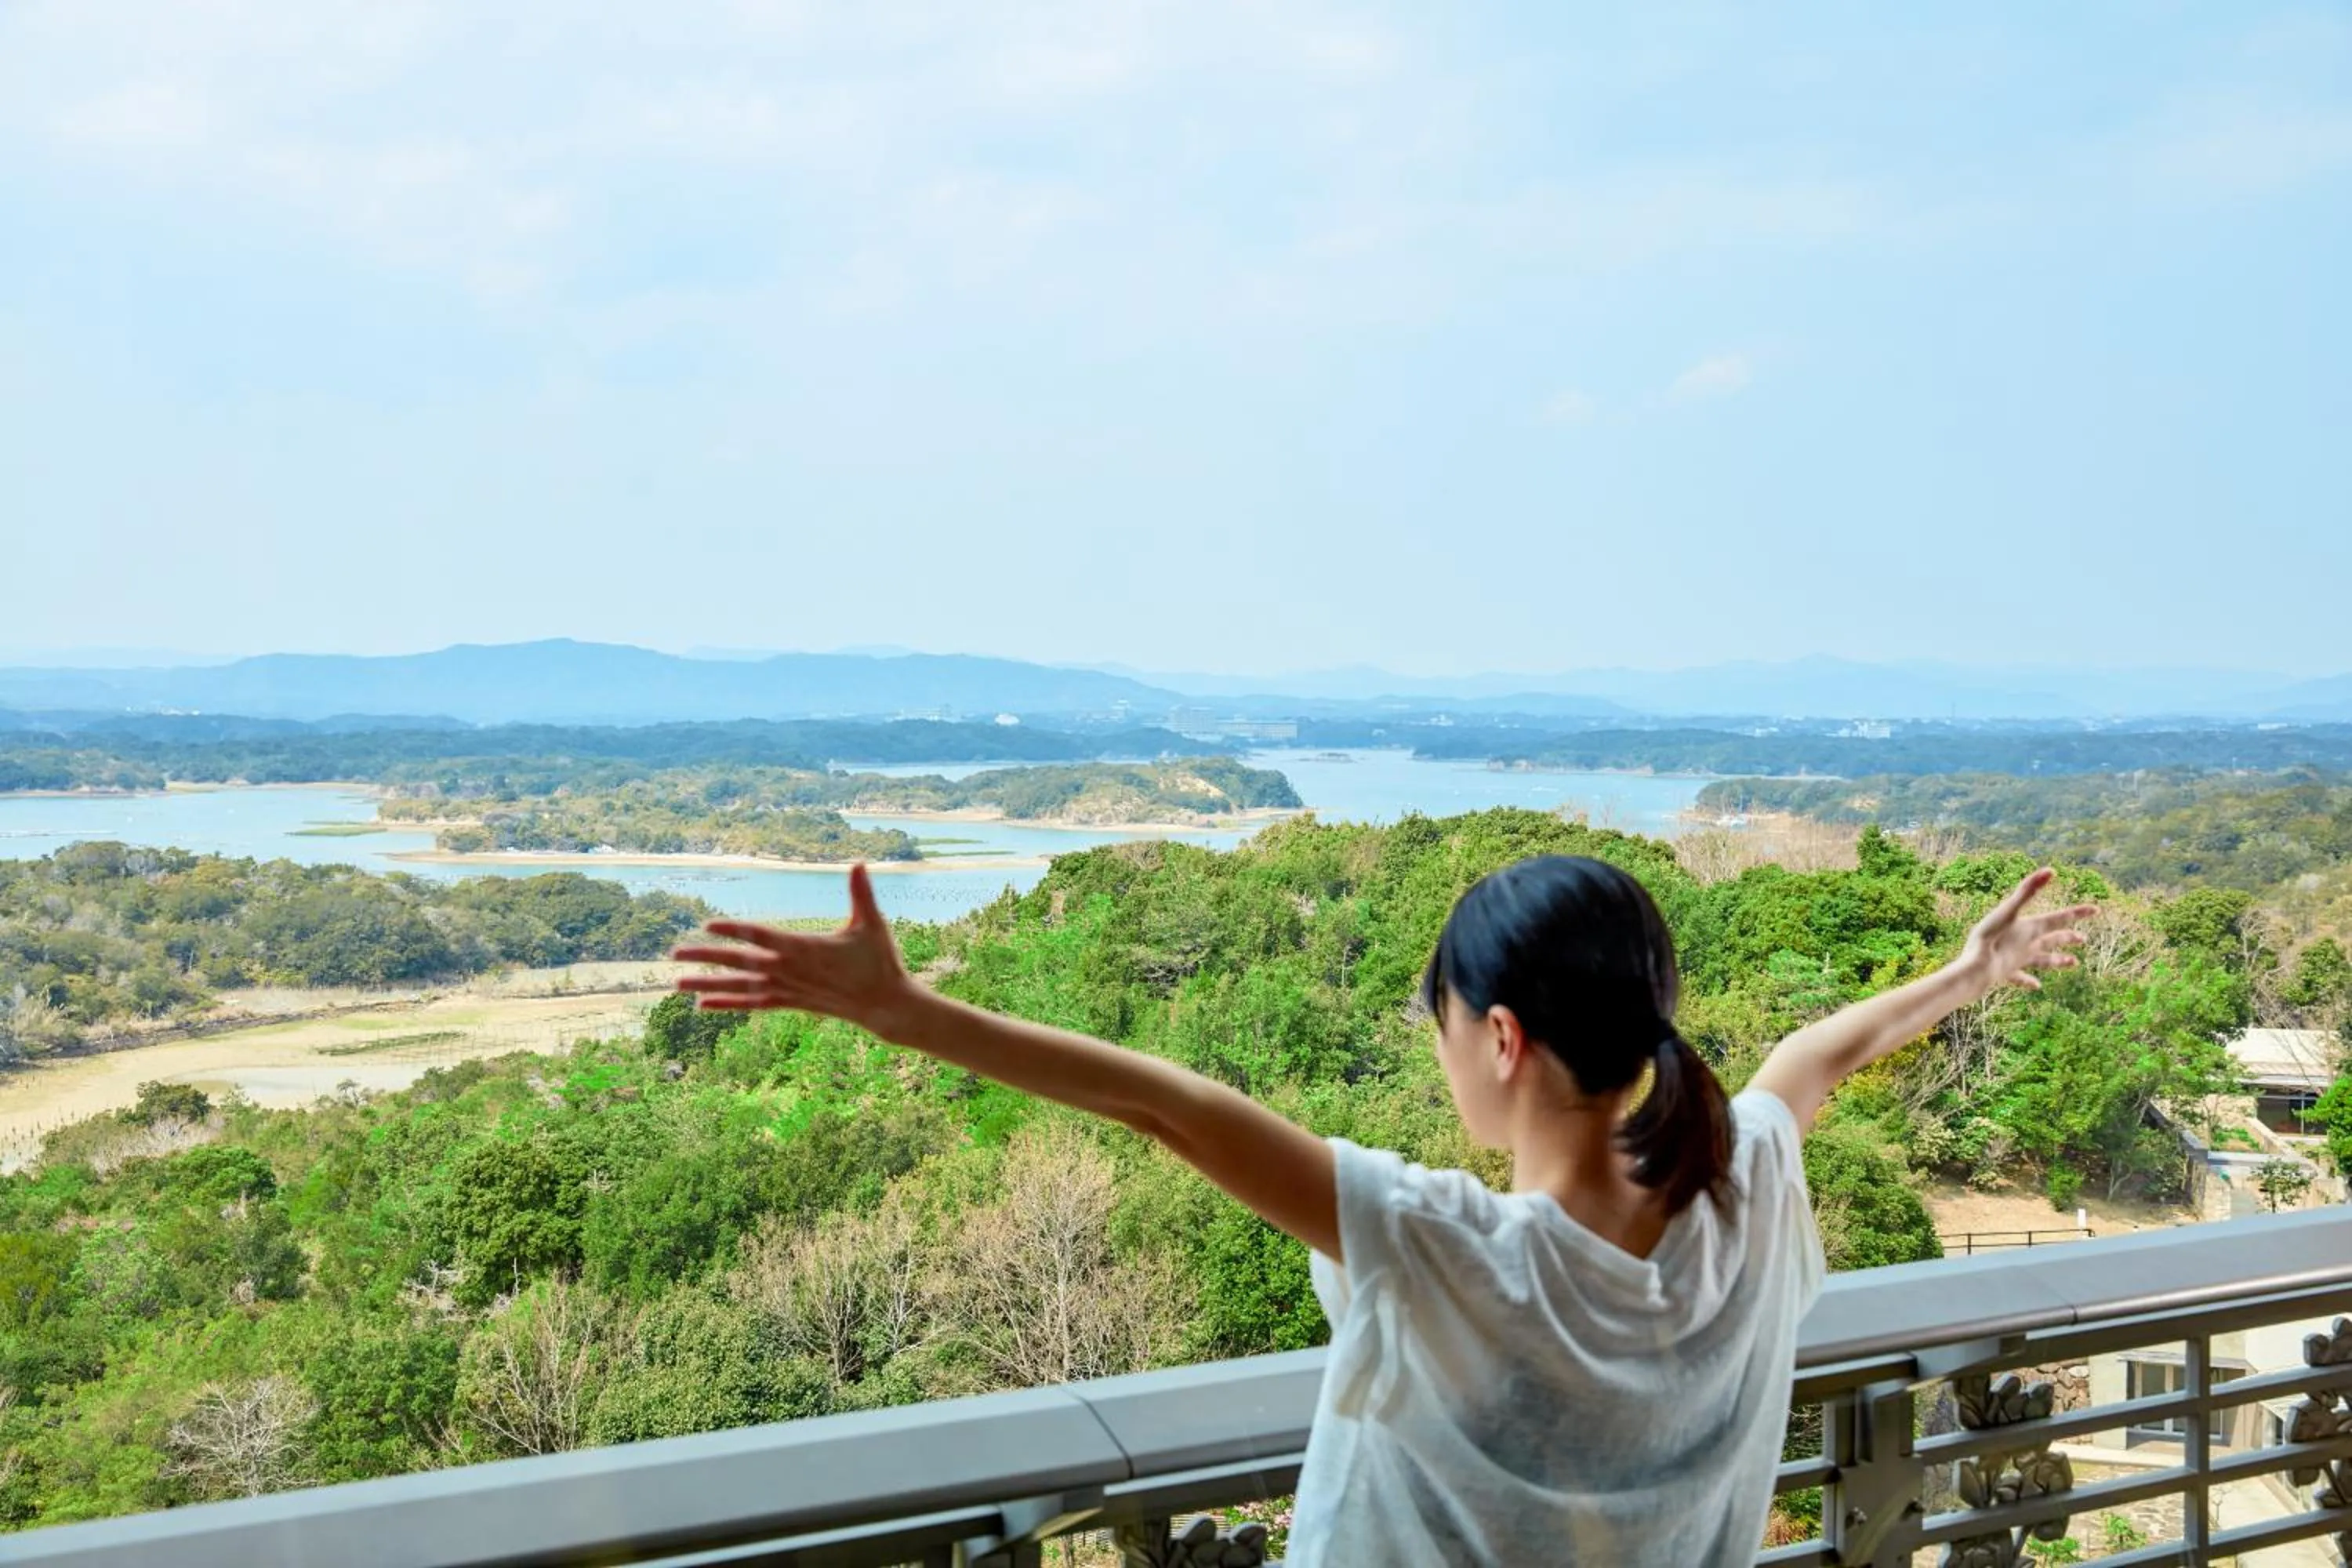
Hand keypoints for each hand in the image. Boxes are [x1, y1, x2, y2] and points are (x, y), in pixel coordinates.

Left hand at [671, 864, 919, 1036]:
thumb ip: (861, 893)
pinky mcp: (790, 1003)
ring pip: (740, 987)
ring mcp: (787, 989)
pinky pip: (752, 1004)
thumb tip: (859, 862)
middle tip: (674, 954)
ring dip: (707, 984)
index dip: (734, 930)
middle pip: (740, 962)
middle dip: (706, 957)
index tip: (707, 924)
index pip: (761, 936)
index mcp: (803, 948)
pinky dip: (727, 1003)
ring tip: (677, 984)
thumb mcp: (871, 924)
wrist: (884, 1005)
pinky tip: (703, 1005)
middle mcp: (789, 971)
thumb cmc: (879, 962)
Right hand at [1957, 868, 2095, 996]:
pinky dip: (2028, 981)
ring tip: (2074, 963)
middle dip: (2068, 937)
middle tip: (2084, 939)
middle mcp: (2029, 946)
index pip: (2059, 918)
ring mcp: (2019, 961)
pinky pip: (2020, 977)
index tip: (2096, 910)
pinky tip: (2036, 986)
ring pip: (2043, 961)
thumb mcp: (2008, 910)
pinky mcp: (2006, 973)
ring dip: (2057, 960)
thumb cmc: (1991, 938)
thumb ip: (2027, 891)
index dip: (2077, 913)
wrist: (1978, 969)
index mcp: (2031, 929)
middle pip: (2052, 940)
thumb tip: (2050, 871)